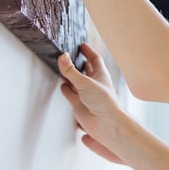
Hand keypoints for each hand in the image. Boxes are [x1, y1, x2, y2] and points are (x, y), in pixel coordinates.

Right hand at [59, 47, 129, 165]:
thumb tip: (63, 57)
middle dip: (79, 63)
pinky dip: (67, 89)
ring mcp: (86, 94)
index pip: (94, 59)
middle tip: (70, 55)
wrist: (105, 124)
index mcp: (100, 75)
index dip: (88, 51)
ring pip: (77, 81)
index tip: (81, 45)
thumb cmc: (104, 102)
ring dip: (71, 76)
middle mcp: (94, 84)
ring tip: (64, 68)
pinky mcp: (79, 104)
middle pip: (86, 70)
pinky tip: (64, 86)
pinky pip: (71, 94)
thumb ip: (72, 71)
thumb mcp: (85, 82)